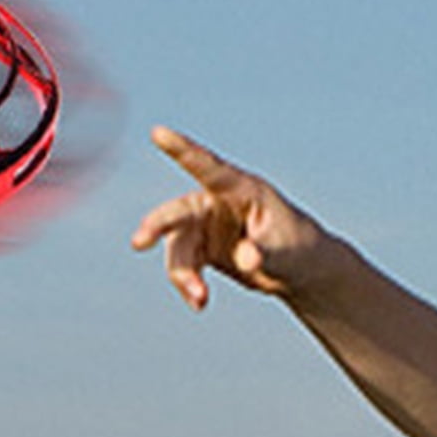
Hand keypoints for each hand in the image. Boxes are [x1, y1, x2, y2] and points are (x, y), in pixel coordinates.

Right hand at [130, 125, 329, 308]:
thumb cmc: (297, 249)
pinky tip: (199, 304)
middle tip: (138, 242)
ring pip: (178, 247)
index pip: (208, 168)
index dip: (182, 150)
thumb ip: (263, 252)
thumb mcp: (284, 252)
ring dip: (183, 275)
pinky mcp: (202, 248)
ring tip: (201, 300)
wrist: (297, 270)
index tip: (158, 132)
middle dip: (158, 226)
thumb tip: (246, 260)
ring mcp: (207, 226)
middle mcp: (217, 203)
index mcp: (241, 190)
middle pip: (180, 211)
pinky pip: (184, 267)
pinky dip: (188, 286)